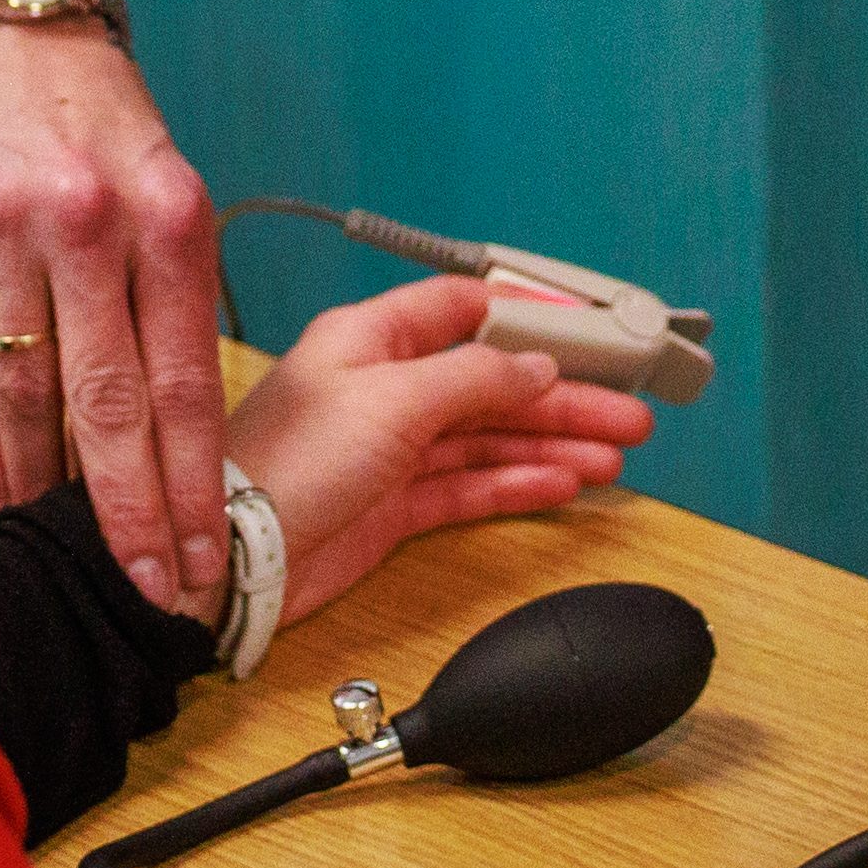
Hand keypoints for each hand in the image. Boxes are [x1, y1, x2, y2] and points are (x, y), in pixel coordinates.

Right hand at [0, 0, 229, 613]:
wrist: (0, 10)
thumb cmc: (92, 110)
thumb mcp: (163, 177)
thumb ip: (170, 289)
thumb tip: (182, 427)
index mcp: (165, 212)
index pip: (186, 378)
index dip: (194, 483)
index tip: (207, 560)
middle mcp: (85, 225)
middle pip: (110, 405)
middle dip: (132, 515)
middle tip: (153, 596)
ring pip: (27, 398)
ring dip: (47, 497)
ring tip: (70, 570)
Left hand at [230, 275, 657, 624]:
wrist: (238, 559)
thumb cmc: (290, 463)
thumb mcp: (393, 400)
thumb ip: (473, 378)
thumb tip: (535, 366)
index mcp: (371, 338)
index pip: (463, 309)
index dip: (528, 316)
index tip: (589, 327)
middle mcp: (383, 387)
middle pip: (491, 381)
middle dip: (561, 395)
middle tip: (628, 410)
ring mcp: (389, 449)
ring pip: (488, 438)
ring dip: (551, 443)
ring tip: (614, 453)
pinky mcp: (392, 507)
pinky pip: (470, 486)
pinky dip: (518, 484)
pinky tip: (564, 484)